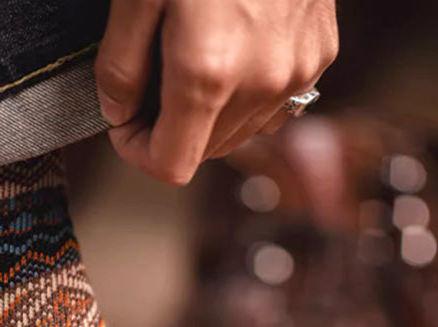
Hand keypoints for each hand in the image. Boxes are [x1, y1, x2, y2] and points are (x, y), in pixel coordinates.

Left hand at [95, 0, 337, 185]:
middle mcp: (261, 85)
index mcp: (208, 74)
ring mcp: (298, 71)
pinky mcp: (319, 52)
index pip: (170, 166)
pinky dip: (246, 94)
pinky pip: (274, 103)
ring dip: (208, 114)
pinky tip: (233, 49)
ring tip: (191, 56)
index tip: (125, 122)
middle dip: (170, 129)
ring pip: (240, 132)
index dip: (138, 153)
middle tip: (150, 81)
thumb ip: (120, 64)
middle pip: (204, 153)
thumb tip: (118, 113)